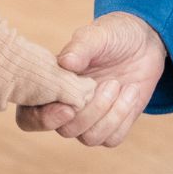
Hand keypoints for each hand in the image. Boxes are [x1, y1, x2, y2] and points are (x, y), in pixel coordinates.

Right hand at [15, 11, 166, 146]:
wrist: (142, 41)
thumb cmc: (113, 34)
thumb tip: (65, 62)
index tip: (70, 106)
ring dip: (109, 114)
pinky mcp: (112, 125)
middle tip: (110, 83)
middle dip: (90, 111)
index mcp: (51, 83)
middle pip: (65, 129)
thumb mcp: (98, 34)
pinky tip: (131, 92)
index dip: (43, 118)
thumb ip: (81, 47)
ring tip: (120, 84)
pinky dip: (124, 117)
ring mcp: (90, 118)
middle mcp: (66, 105)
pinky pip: (112, 139)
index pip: (30, 115)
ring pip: (90, 138)